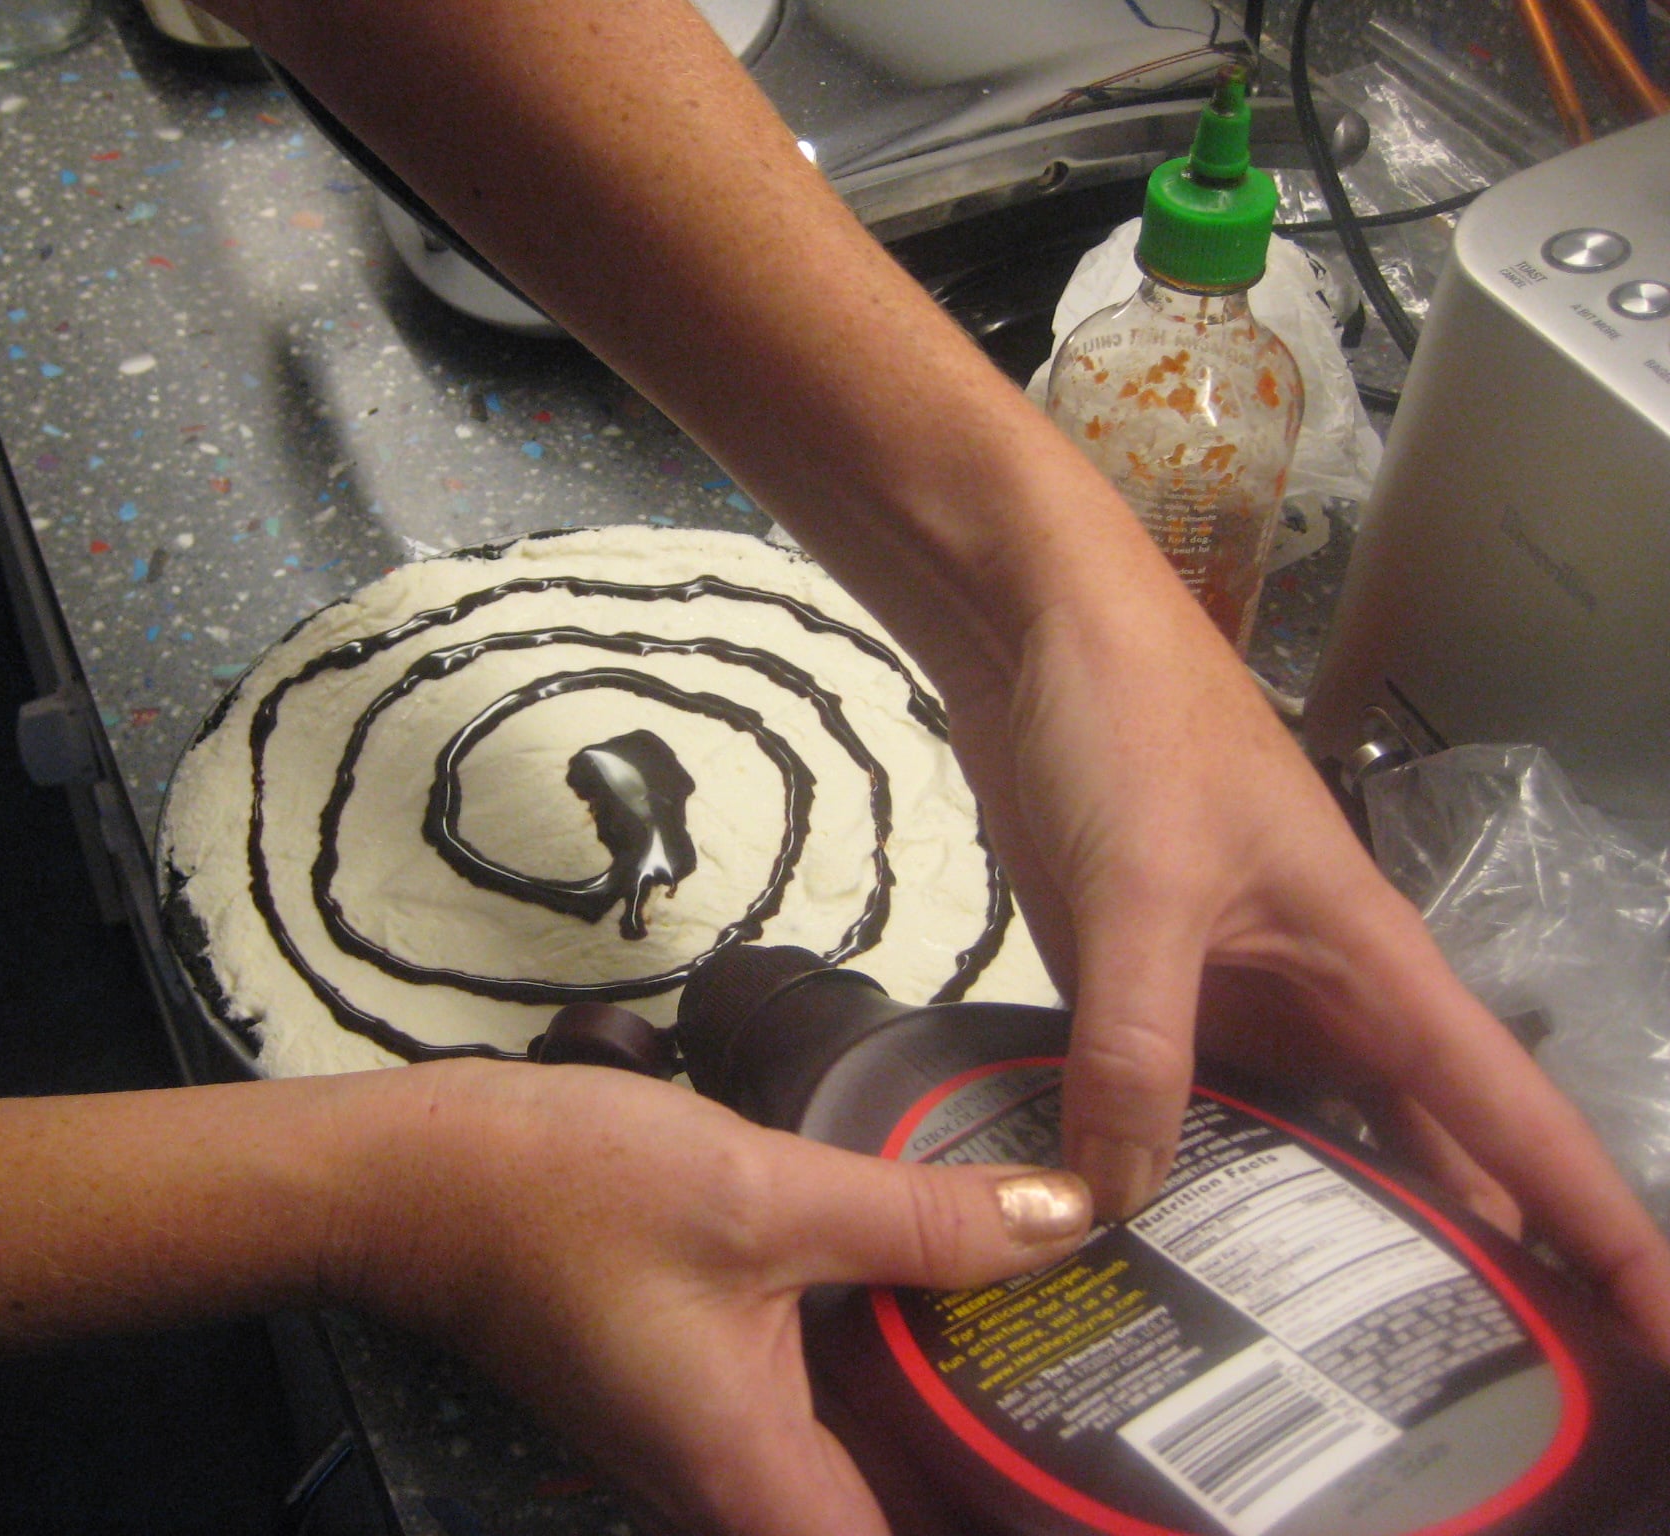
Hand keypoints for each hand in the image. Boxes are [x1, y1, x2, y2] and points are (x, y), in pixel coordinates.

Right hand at [334, 1059, 1090, 1535]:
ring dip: (956, 1415)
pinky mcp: (705, 1396)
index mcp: (757, 1483)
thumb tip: (1067, 1219)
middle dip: (1000, 1461)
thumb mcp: (763, 1193)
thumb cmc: (564, 1192)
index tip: (1103, 1484)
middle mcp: (738, 1493)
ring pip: (873, 1468)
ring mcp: (717, 1449)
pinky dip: (899, 1372)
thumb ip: (919, 1217)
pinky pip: (831, 1415)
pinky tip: (955, 1298)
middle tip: (1115, 1395)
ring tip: (1065, 1339)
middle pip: (906, 1515)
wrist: (417, 1177)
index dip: (1019, 1527)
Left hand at [944, 580, 1669, 1361]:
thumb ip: (1137, 1049)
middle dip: (1454, 1269)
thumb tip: (1122, 1201)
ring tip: (1302, 1363)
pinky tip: (1158, 1246)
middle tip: (1458, 1399)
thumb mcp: (1142, 891)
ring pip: (1303, 1143)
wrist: (1038, 633)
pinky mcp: (1149, 993)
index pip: (1517, 1125)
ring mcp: (1236, 999)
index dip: (1600, 1239)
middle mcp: (1325, 1001)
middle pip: (1420, 1158)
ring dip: (1306, 1234)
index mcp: (1375, 969)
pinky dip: (1186, 1175)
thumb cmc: (1131, 730)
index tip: (1660, 1346)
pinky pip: (1191, 1109)